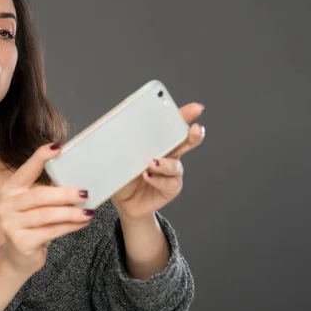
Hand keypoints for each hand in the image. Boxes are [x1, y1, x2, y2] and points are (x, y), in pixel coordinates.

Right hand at [0, 143, 94, 275]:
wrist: (17, 257)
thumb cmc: (31, 225)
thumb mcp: (33, 204)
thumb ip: (46, 190)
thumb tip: (75, 178)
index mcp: (10, 189)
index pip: (26, 169)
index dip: (41, 157)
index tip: (58, 147)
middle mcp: (6, 204)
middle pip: (39, 195)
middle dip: (65, 194)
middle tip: (85, 193)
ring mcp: (11, 224)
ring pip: (47, 215)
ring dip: (71, 213)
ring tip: (89, 212)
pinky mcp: (21, 242)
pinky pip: (51, 232)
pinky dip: (70, 227)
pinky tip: (82, 223)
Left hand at [110, 102, 205, 220]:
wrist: (123, 201)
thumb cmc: (122, 175)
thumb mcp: (119, 157)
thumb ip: (122, 144)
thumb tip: (114, 129)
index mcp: (157, 143)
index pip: (172, 127)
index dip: (184, 116)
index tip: (196, 109)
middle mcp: (168, 156)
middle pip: (185, 143)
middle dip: (193, 135)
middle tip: (195, 129)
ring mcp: (171, 173)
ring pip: (175, 165)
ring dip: (165, 163)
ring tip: (152, 162)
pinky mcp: (170, 189)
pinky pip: (168, 183)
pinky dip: (157, 180)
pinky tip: (148, 176)